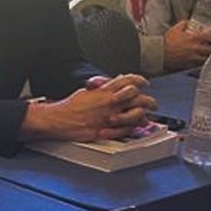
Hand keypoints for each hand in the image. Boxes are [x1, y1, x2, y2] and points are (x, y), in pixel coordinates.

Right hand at [28, 76, 156, 140]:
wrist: (57, 120)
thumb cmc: (69, 107)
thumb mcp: (86, 92)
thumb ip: (102, 88)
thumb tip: (111, 84)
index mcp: (104, 91)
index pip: (128, 81)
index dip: (139, 81)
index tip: (144, 83)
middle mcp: (109, 103)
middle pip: (137, 97)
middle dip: (149, 101)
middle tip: (153, 104)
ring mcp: (109, 117)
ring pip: (136, 113)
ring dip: (143, 115)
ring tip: (147, 117)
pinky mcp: (106, 129)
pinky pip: (126, 129)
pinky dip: (133, 128)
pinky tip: (135, 128)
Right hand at [164, 20, 210, 70]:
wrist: (159, 54)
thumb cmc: (166, 42)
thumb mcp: (174, 29)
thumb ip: (183, 24)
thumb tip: (188, 22)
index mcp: (195, 38)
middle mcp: (197, 48)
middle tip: (209, 46)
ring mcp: (194, 58)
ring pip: (207, 58)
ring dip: (206, 56)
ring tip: (204, 54)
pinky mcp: (190, 65)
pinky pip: (199, 64)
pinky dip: (200, 62)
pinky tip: (197, 60)